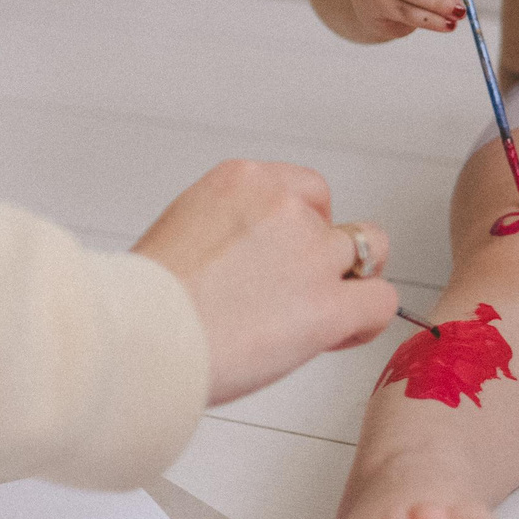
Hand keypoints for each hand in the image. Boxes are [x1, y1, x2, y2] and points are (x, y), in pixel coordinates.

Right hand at [132, 161, 397, 405]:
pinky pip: (381, 302)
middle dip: (324, 257)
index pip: (305, 191)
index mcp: (242, 180)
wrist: (137, 338)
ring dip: (350, 284)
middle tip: (294, 295)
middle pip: (335, 223)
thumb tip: (256, 264)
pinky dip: (365, 322)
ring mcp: (311, 253)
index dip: (303, 229)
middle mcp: (284, 206)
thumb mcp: (183, 232)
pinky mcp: (329, 304)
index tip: (279, 262)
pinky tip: (335, 338)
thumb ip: (232, 233)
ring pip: (369, 253)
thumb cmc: (145, 304)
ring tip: (317, 318)